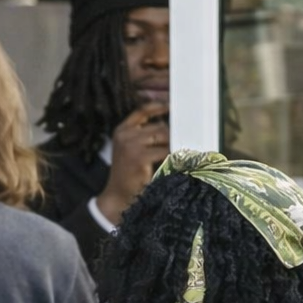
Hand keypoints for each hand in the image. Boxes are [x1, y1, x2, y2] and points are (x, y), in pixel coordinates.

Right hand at [96, 102, 169, 224]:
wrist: (117, 197)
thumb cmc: (127, 175)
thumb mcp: (130, 149)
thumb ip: (143, 135)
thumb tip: (168, 125)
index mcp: (121, 130)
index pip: (142, 110)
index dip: (158, 106)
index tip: (173, 105)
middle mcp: (125, 134)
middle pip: (158, 126)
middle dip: (172, 134)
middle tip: (185, 138)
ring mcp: (131, 145)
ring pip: (163, 136)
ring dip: (173, 144)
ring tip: (181, 150)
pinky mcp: (140, 157)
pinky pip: (165, 151)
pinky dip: (173, 155)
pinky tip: (178, 160)